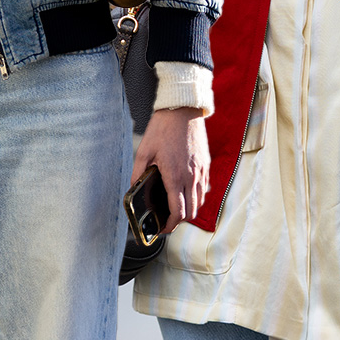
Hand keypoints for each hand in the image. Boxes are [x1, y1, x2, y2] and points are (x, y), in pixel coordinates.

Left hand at [131, 107, 209, 229]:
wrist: (182, 110)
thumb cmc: (163, 128)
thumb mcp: (144, 151)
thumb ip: (138, 173)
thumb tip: (133, 189)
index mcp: (174, 176)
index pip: (178, 212)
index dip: (170, 226)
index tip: (163, 229)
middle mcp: (191, 177)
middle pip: (191, 212)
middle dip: (179, 221)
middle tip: (167, 221)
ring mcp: (201, 171)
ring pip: (200, 202)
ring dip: (189, 210)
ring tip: (176, 208)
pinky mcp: (206, 165)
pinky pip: (204, 188)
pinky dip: (196, 196)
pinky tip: (186, 192)